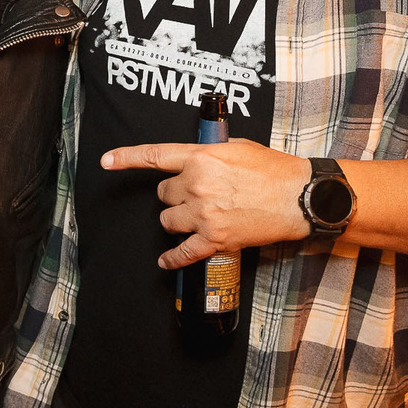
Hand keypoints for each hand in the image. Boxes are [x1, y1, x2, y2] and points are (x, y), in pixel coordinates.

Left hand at [102, 139, 312, 269]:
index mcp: (201, 158)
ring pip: (168, 220)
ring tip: (197, 217)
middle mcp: (197, 185)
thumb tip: (194, 158)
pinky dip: (172, 259)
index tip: (107, 161)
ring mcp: (204, 214)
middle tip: (196, 195)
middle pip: (163, 194)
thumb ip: (209, 152)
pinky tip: (165, 261)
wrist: (299, 197)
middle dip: (174, 194)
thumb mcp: (238, 147)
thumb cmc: (274, 170)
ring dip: (177, 220)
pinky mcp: (214, 239)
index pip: (155, 157)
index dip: (126, 158)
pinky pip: (182, 253)